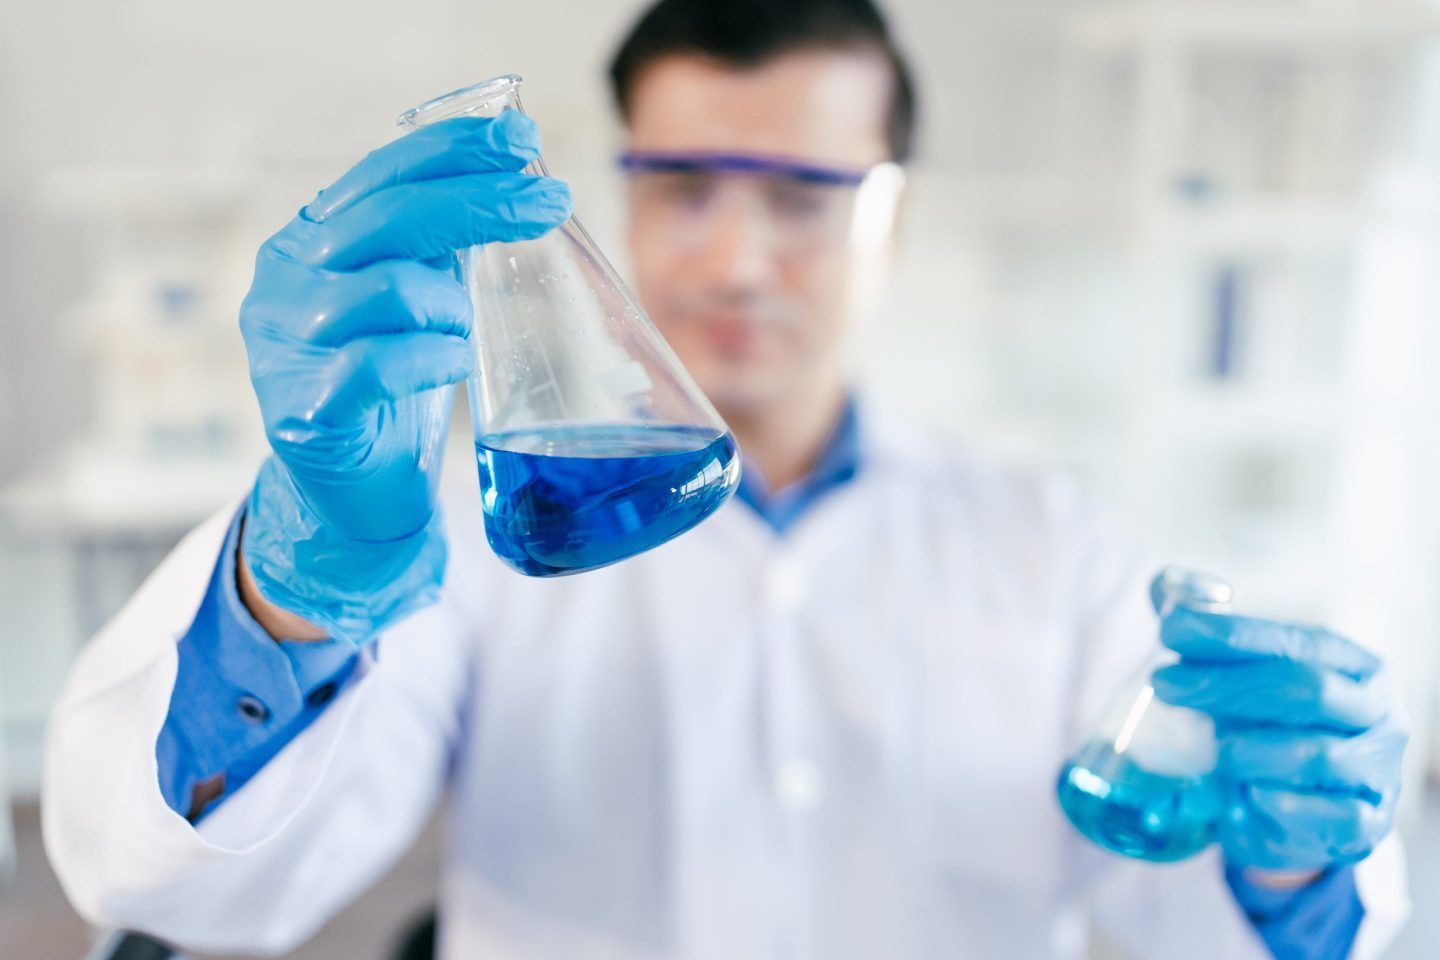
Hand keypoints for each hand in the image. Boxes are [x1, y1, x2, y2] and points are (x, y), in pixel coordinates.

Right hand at [239, 112, 570, 640]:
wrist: (356, 499)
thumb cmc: (392, 390)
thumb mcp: (415, 300)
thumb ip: (436, 246)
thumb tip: (513, 178)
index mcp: (309, 243)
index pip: (379, 174)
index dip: (451, 149)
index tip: (520, 139)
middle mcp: (283, 282)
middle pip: (388, 218)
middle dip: (479, 202)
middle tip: (549, 203)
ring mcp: (282, 346)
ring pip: (388, 289)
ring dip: (450, 308)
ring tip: (465, 334)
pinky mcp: (302, 411)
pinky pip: (378, 364)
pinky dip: (432, 359)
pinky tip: (452, 366)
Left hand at [1151, 605, 1405, 870]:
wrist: (1289, 814)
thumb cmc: (1265, 728)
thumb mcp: (1241, 677)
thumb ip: (1206, 631)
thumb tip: (1165, 585)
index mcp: (1354, 664)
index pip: (1296, 641)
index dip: (1232, 635)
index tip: (1170, 630)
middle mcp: (1378, 713)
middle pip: (1306, 689)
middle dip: (1228, 685)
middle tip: (1163, 683)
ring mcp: (1378, 771)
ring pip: (1318, 755)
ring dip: (1253, 749)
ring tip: (1211, 747)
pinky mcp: (1367, 825)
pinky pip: (1331, 817)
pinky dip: (1284, 805)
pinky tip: (1247, 797)